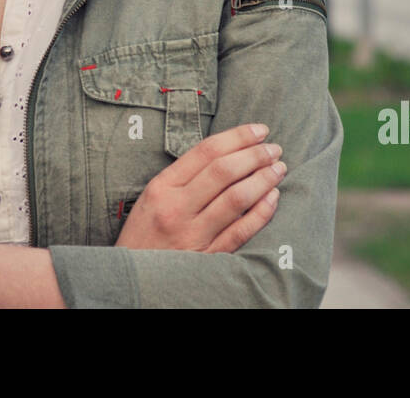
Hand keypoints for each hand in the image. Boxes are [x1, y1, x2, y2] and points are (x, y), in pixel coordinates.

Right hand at [115, 123, 284, 252]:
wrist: (131, 280)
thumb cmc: (145, 234)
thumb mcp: (152, 198)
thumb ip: (183, 177)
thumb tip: (226, 153)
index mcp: (162, 187)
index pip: (205, 152)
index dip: (237, 137)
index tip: (259, 130)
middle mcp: (176, 209)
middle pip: (224, 171)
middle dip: (255, 155)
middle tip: (274, 148)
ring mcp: (192, 235)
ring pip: (236, 199)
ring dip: (263, 180)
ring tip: (278, 169)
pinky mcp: (207, 259)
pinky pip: (240, 232)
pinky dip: (261, 213)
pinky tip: (273, 198)